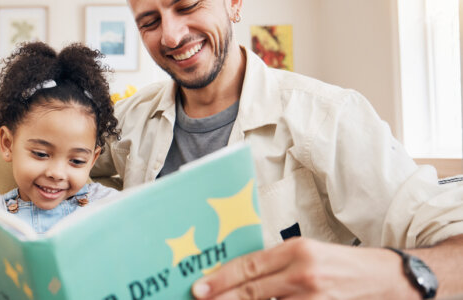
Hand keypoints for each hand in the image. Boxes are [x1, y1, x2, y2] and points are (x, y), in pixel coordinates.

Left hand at [191, 237, 420, 299]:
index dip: (221, 279)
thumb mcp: (305, 252)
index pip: (249, 266)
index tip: (199, 288)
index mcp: (296, 250)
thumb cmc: (338, 263)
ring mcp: (314, 297)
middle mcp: (303, 273)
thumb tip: (235, 277)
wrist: (382, 278)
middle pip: (252, 292)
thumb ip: (273, 263)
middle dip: (222, 299)